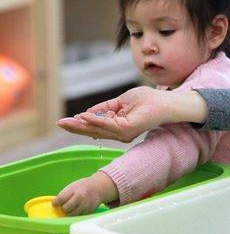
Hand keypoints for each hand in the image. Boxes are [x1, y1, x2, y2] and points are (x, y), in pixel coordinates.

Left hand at [53, 172, 117, 215]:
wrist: (98, 188)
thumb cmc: (82, 187)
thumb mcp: (73, 186)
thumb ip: (64, 195)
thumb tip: (55, 205)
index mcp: (76, 191)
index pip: (61, 199)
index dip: (55, 202)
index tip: (55, 203)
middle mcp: (81, 199)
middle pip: (66, 209)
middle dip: (63, 208)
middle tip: (65, 205)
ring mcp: (86, 206)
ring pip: (71, 215)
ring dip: (69, 212)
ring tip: (71, 207)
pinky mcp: (89, 212)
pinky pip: (78, 216)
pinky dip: (76, 214)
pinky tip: (77, 208)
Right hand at [57, 86, 203, 141]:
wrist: (164, 101)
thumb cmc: (147, 100)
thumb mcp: (121, 101)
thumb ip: (106, 108)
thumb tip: (88, 112)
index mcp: (118, 127)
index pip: (96, 127)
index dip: (81, 124)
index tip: (66, 122)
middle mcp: (120, 133)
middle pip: (94, 131)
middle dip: (76, 128)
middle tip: (60, 124)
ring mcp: (124, 133)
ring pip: (99, 129)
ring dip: (82, 125)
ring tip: (68, 121)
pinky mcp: (128, 128)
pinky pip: (108, 125)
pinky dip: (96, 121)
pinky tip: (85, 117)